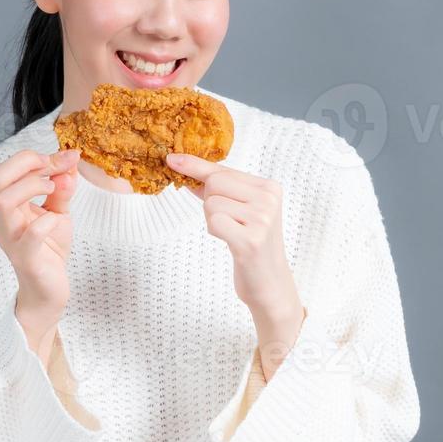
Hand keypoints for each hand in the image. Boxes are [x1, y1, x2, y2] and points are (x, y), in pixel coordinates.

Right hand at [0, 148, 80, 359]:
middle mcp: (3, 219)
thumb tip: (70, 161)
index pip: (7, 169)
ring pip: (4, 200)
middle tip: (53, 171)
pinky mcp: (25, 258)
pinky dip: (45, 222)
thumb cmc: (48, 250)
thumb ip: (62, 188)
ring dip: (33, 186)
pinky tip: (57, 220)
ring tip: (53, 191)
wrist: (49, 291)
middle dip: (27, 164)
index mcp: (7, 205)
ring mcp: (11, 239)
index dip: (34, 157)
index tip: (64, 159)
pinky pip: (29, 235)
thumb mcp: (58, 212)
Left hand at [165, 152, 306, 370]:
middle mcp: (269, 199)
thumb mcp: (240, 209)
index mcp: (269, 187)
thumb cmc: (251, 243)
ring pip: (211, 204)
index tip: (172, 158)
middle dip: (210, 202)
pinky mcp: (250, 240)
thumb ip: (217, 189)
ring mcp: (262, 219)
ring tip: (233, 233)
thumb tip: (183, 167)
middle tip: (229, 222)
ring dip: (213, 220)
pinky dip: (215, 232)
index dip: (195, 165)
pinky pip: (214, 223)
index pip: (223, 170)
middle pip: (214, 184)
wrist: (270, 283)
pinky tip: (232, 242)